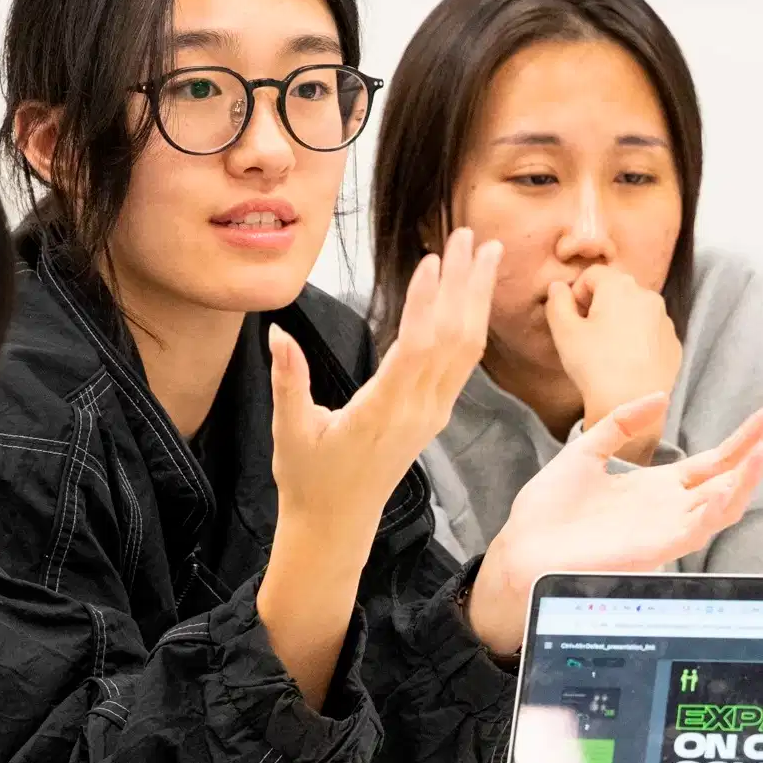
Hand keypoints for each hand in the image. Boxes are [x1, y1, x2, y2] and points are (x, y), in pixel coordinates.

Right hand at [270, 227, 500, 545]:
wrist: (336, 526)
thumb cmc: (310, 481)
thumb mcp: (290, 431)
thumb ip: (288, 380)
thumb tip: (277, 333)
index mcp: (384, 411)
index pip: (417, 348)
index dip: (428, 303)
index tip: (433, 260)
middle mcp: (418, 411)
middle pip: (454, 339)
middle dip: (464, 284)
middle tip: (469, 236)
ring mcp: (431, 414)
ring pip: (466, 349)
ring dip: (476, 298)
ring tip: (485, 253)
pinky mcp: (434, 416)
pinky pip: (462, 364)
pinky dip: (471, 323)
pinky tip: (473, 297)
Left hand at [470, 398, 762, 657]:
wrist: (522, 547)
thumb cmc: (549, 510)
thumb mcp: (586, 450)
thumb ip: (621, 423)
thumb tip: (658, 397)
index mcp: (657, 489)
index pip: (714, 462)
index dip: (744, 439)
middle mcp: (670, 510)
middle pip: (728, 478)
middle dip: (757, 450)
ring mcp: (666, 530)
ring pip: (723, 505)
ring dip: (748, 477)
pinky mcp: (655, 549)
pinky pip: (696, 530)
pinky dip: (715, 508)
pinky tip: (727, 484)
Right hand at [546, 266, 681, 461]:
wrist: (631, 405)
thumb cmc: (594, 365)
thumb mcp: (564, 332)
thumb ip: (557, 302)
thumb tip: (558, 287)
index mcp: (620, 287)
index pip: (593, 274)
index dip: (577, 293)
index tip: (574, 318)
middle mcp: (648, 296)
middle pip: (617, 290)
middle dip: (600, 305)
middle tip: (588, 335)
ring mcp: (665, 320)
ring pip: (636, 311)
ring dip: (620, 322)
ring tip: (608, 351)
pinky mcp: (674, 344)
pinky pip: (651, 332)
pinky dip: (639, 340)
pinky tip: (627, 362)